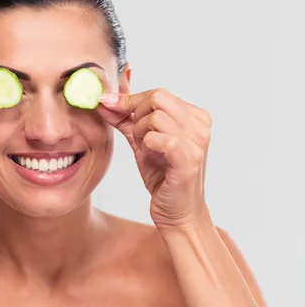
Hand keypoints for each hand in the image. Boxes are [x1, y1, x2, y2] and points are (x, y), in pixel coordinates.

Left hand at [97, 88, 212, 232]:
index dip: (129, 99)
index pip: (157, 93)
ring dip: (140, 133)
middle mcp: (200, 125)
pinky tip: (150, 156)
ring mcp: (197, 142)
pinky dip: (146, 145)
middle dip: (135, 115)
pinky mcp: (188, 160)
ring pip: (155, 117)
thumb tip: (105, 98)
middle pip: (157, 98)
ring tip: (146, 150)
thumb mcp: (142, 142)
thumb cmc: (163, 177)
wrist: (178, 213)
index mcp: (194, 116)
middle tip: (136, 138)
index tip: (107, 104)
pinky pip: (158, 138)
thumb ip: (126, 119)